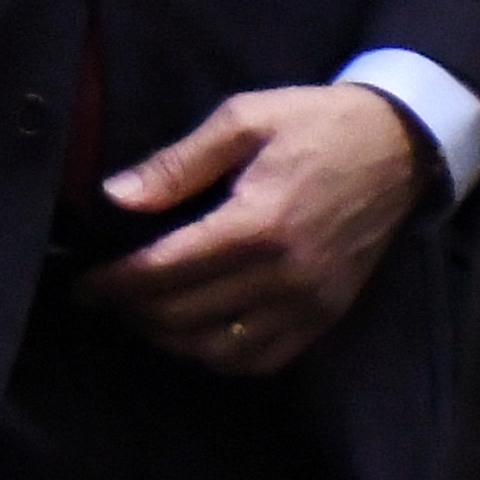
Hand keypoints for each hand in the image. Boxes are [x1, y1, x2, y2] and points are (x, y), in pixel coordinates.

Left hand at [72, 82, 423, 374]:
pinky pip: (263, 360)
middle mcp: (285, 276)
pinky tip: (192, 336)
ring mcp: (310, 305)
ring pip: (219, 350)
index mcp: (258, 224)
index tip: (80, 286)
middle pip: (185, 315)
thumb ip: (176, 164)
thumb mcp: (242, 119)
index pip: (166, 270)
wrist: (400, 148)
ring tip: (138, 315)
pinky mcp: (327, 318)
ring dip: (169, 340)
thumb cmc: (314, 124)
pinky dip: (218, 358)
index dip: (114, 284)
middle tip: (102, 298)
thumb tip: (114, 198)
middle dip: (132, 312)